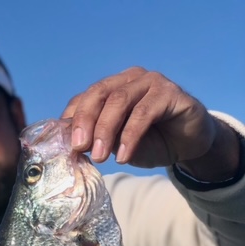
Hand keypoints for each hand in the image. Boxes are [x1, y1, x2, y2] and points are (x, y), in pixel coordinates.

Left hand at [62, 67, 239, 179]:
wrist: (188, 145)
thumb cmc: (151, 142)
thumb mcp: (118, 145)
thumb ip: (99, 140)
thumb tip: (74, 147)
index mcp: (112, 88)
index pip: (85, 98)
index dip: (72, 120)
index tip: (65, 145)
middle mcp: (130, 79)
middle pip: (99, 93)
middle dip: (84, 121)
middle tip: (79, 148)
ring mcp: (151, 82)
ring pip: (120, 100)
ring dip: (105, 130)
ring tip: (99, 157)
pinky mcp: (170, 93)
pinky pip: (144, 112)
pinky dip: (130, 136)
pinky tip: (123, 156)